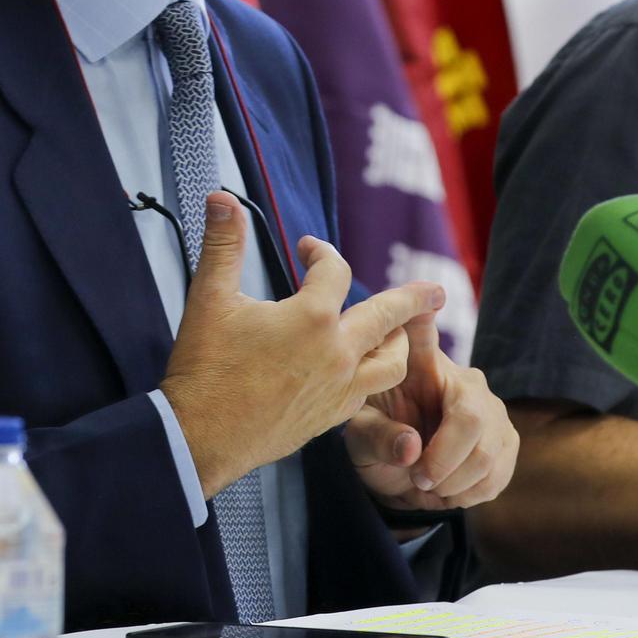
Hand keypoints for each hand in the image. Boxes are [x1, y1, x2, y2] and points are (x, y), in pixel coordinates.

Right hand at [161, 192, 439, 495]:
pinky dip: (375, 377)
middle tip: (437, 292)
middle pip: (389, 317)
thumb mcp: (210, 298)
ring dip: (400, 343)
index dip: (321, 251)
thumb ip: (223, 244)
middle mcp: (337, 353)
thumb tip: (221, 198)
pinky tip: (365, 373)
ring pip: (391, 363)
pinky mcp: (331, 419)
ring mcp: (339, 389)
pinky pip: (369, 393)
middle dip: (414, 300)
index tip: (308, 248)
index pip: (334, 270)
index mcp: (312, 318)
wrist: (200, 438)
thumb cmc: (205, 367)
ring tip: (402, 334)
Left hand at [345, 313, 517, 512]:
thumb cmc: (379, 442)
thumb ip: (379, 438)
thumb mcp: (361, 439)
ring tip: (428, 483)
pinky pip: (499, 472)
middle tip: (419, 475)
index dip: (425, 317)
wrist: (404, 477)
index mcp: (420, 365)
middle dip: (444, 458)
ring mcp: (491, 408)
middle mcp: (464, 378)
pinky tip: (449, 489)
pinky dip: (470, 492)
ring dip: (454, 481)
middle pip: (472, 417)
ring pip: (488, 452)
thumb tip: (412, 448)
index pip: (422, 332)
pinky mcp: (506, 439)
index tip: (431, 296)